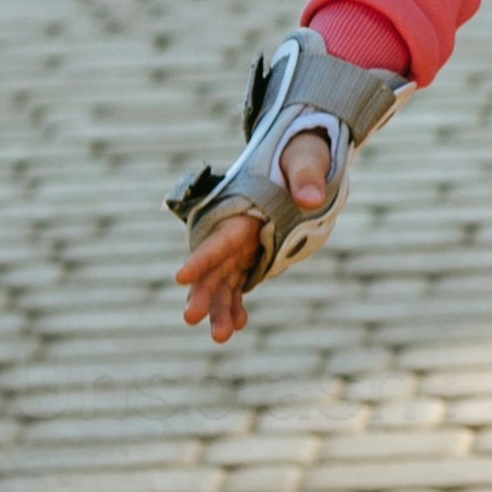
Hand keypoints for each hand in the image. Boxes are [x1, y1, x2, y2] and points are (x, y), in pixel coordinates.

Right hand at [175, 169, 310, 341]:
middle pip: (213, 267)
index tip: (181, 277)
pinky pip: (239, 286)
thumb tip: (310, 198)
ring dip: (219, 310)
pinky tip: (238, 326)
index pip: (219, 239)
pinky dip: (236, 306)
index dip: (201, 259)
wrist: (299, 160)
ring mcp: (240, 248)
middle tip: (190, 318)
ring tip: (220, 337)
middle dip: (202, 292)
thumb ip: (306, 175)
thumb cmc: (299, 153)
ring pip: (223, 284)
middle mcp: (235, 233)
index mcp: (242, 211)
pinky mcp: (250, 258)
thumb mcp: (305, 157)